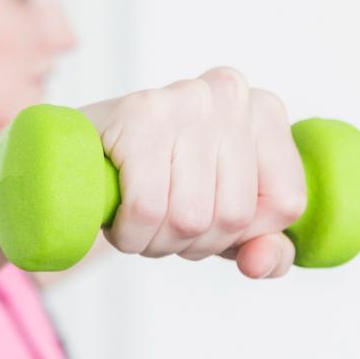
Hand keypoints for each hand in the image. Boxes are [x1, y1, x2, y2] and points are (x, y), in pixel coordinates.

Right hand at [79, 66, 306, 278]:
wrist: (73, 154)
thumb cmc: (162, 181)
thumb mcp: (225, 215)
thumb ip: (265, 246)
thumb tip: (260, 263)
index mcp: (266, 113)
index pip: (286, 203)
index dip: (246, 235)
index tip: (211, 220)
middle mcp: (232, 95)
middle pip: (235, 215)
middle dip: (195, 242)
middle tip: (165, 223)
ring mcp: (187, 99)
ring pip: (191, 217)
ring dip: (158, 242)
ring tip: (141, 219)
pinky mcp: (140, 112)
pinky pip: (148, 208)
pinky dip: (131, 234)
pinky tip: (120, 219)